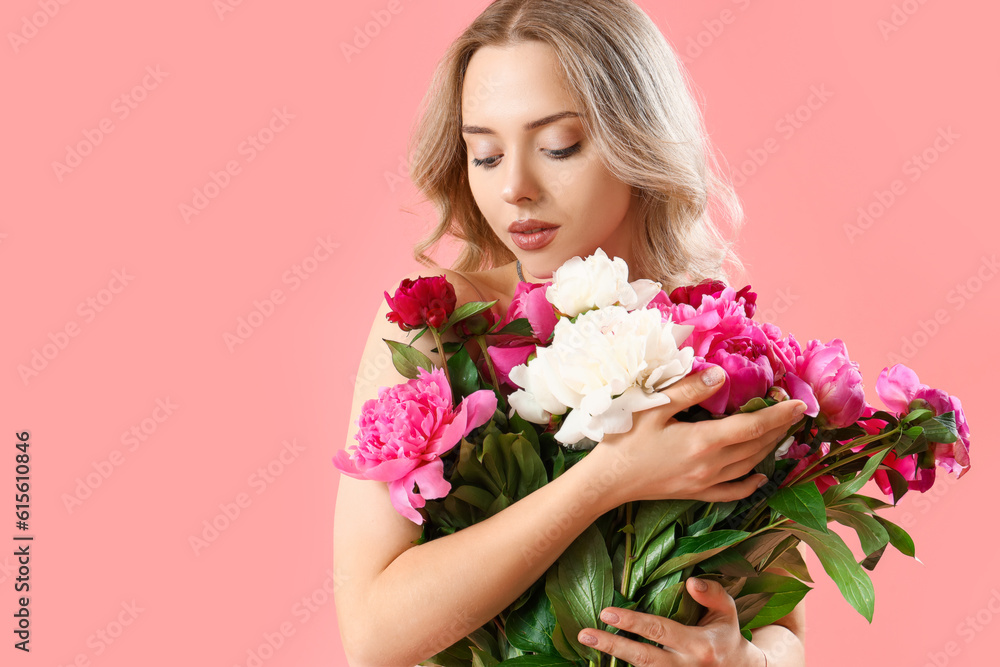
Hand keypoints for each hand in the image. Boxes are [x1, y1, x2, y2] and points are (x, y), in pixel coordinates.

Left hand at [577, 577, 766, 665]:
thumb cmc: (727, 635)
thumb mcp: (727, 612)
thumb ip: (712, 594)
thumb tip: (689, 582)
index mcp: (698, 645)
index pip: (660, 632)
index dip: (632, 623)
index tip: (606, 613)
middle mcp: (684, 666)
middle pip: (643, 658)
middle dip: (612, 647)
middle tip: (585, 634)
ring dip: (612, 658)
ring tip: (588, 643)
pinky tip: (601, 658)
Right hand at [587, 368, 806, 503]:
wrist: (605, 481)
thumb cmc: (624, 440)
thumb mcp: (652, 408)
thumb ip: (688, 390)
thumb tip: (721, 374)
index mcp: (703, 441)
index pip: (752, 426)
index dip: (779, 415)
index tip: (800, 404)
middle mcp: (711, 465)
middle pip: (756, 445)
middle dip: (779, 428)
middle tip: (794, 412)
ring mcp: (704, 482)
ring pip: (749, 465)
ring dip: (769, 449)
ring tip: (781, 433)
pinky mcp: (696, 492)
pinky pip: (733, 491)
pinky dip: (751, 483)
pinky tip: (761, 476)